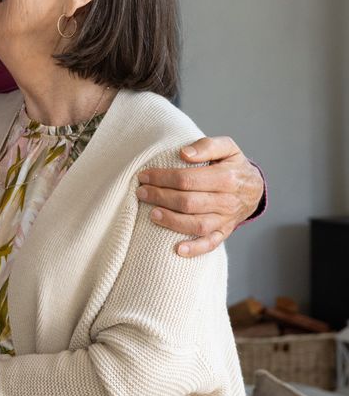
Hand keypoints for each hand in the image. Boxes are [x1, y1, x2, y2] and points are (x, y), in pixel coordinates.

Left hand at [137, 136, 263, 257]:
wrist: (254, 188)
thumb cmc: (233, 166)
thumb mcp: (228, 148)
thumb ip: (207, 146)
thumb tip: (184, 154)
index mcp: (227, 177)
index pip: (188, 179)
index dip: (162, 178)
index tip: (144, 176)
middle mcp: (227, 201)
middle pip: (188, 202)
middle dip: (160, 197)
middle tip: (141, 192)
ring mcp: (226, 219)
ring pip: (197, 224)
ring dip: (172, 221)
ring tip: (152, 214)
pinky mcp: (224, 232)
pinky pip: (210, 244)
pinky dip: (195, 249)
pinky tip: (177, 249)